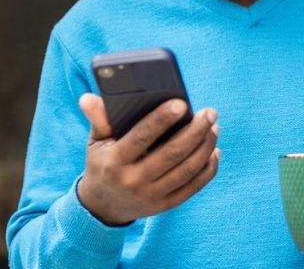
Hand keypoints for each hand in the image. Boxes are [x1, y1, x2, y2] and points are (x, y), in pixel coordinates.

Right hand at [76, 93, 219, 225]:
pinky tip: (214, 151)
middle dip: (195, 131)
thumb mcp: (95, 142)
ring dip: (205, 147)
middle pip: (172, 154)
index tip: (182, 103)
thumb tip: (88, 97)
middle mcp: (134, 180)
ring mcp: (152, 196)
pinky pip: (193, 187)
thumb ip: (97, 119)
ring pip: (187, 170)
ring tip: (214, 127)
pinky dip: (208, 169)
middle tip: (210, 112)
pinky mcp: (165, 205)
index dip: (162, 119)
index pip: (142, 137)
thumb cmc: (102, 163)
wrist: (102, 206)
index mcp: (115, 161)